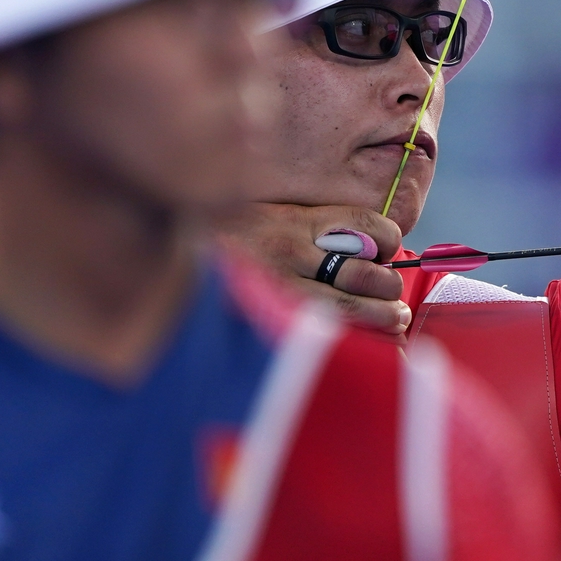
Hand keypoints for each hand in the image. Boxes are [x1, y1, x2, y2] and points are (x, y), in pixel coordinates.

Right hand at [216, 203, 410, 335]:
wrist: (166, 251)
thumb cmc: (221, 241)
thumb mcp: (264, 216)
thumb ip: (305, 227)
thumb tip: (356, 249)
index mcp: (294, 220)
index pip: (363, 223)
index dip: (387, 240)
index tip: (389, 252)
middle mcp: (291, 251)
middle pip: (364, 271)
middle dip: (389, 288)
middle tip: (395, 301)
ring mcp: (279, 287)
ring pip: (349, 306)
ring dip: (382, 317)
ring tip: (393, 321)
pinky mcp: (267, 318)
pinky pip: (322, 333)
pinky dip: (353, 341)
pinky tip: (367, 344)